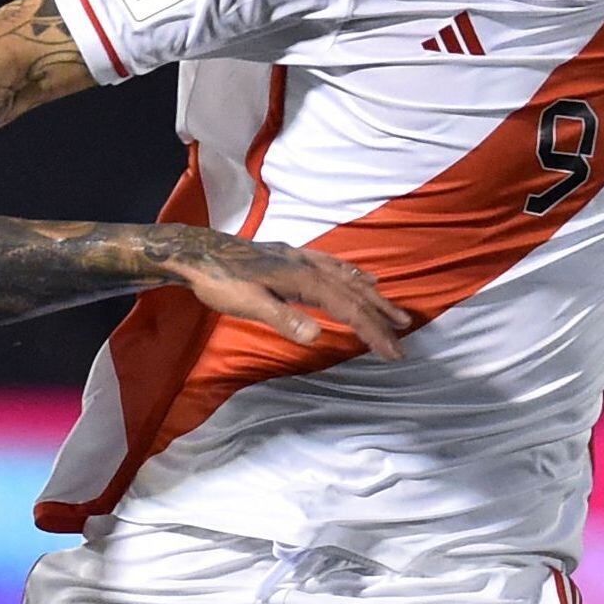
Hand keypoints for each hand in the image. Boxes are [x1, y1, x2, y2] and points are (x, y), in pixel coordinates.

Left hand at [152, 234, 410, 360]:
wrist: (199, 252)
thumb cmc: (220, 281)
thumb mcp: (247, 304)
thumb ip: (283, 319)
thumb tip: (317, 336)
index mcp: (303, 279)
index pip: (348, 308)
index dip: (372, 330)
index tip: (393, 351)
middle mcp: (310, 265)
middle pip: (355, 292)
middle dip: (381, 316)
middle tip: (404, 337)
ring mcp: (303, 258)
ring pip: (349, 278)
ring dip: (374, 297)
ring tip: (396, 313)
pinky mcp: (294, 256)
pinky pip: (336, 266)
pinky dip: (355, 275)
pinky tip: (364, 278)